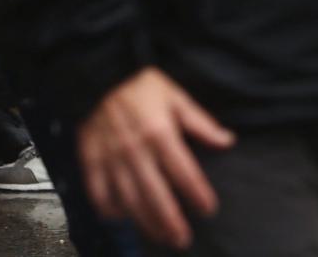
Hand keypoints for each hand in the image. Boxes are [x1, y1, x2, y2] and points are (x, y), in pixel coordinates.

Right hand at [78, 67, 235, 249]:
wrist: (99, 77)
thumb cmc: (142, 86)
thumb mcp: (177, 98)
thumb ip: (201, 123)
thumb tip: (227, 141)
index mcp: (161, 134)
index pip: (184, 173)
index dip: (198, 194)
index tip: (209, 210)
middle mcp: (136, 152)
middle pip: (156, 196)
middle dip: (170, 222)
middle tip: (182, 240)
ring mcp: (111, 160)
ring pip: (129, 201)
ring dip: (145, 223)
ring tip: (160, 237)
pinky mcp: (90, 162)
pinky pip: (99, 194)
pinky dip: (111, 210)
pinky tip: (123, 219)